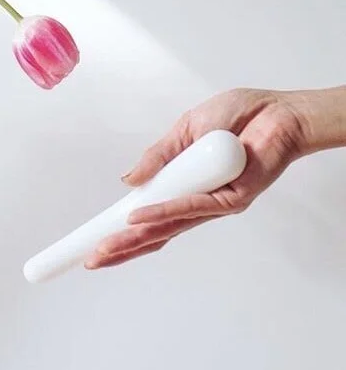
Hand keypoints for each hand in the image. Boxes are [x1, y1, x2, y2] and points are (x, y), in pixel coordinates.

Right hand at [85, 88, 309, 268]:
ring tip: (105, 248)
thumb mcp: (184, 130)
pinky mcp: (232, 200)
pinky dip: (163, 213)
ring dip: (134, 237)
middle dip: (121, 246)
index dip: (121, 231)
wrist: (279, 111)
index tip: (94, 242)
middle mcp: (198, 201)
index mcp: (184, 185)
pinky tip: (138, 220)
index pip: (148, 216)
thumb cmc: (238, 117)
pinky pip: (192, 207)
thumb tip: (128, 181)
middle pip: (155, 232)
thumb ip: (157, 156)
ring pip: (169, 227)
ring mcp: (214, 204)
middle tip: (92, 258)